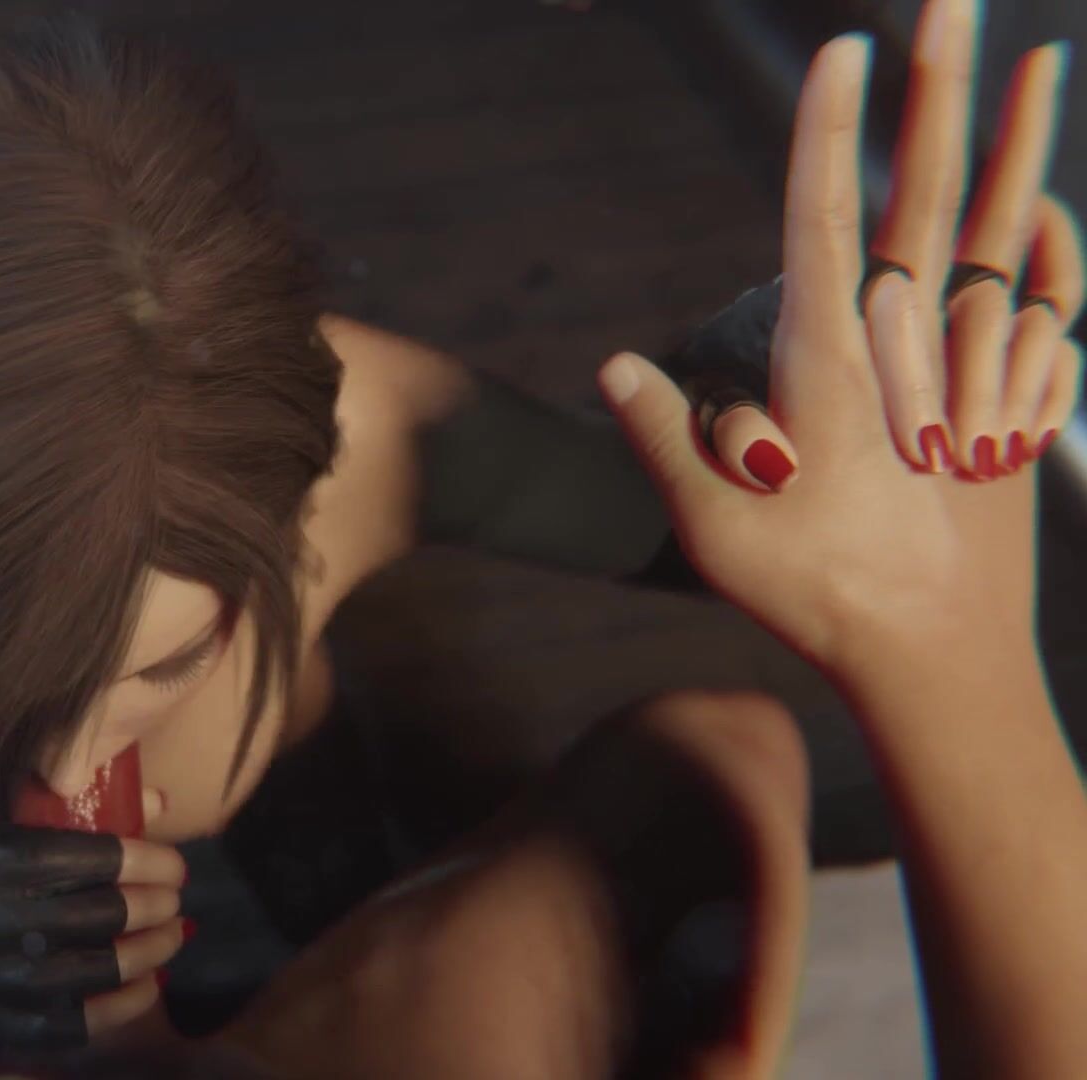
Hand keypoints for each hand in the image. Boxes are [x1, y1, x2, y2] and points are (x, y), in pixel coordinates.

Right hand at [0, 812, 184, 1051]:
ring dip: (146, 956)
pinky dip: (118, 1009)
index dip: (148, 861)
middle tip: (176, 899)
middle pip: (102, 916)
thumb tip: (152, 801)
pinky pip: (70, 1024)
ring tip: (172, 939)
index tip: (174, 864)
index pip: (93, 859)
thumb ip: (59, 811)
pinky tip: (145, 989)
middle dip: (154, 907)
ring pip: (93, 972)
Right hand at [595, 3, 1081, 671]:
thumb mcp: (713, 529)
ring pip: (1005, 230)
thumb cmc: (815, 597)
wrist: (939, 658)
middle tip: (950, 0)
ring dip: (1022, 138)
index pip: (822, 221)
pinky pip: (1047, 305)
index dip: (830, 131)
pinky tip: (1053, 198)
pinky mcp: (1011, 400)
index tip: (842, 50)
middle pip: (926, 194)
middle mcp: (912, 349)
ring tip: (1042, 58)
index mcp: (832, 367)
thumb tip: (614, 366)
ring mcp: (972, 369)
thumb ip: (663, 437)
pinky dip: (1054, 243)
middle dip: (937, 90)